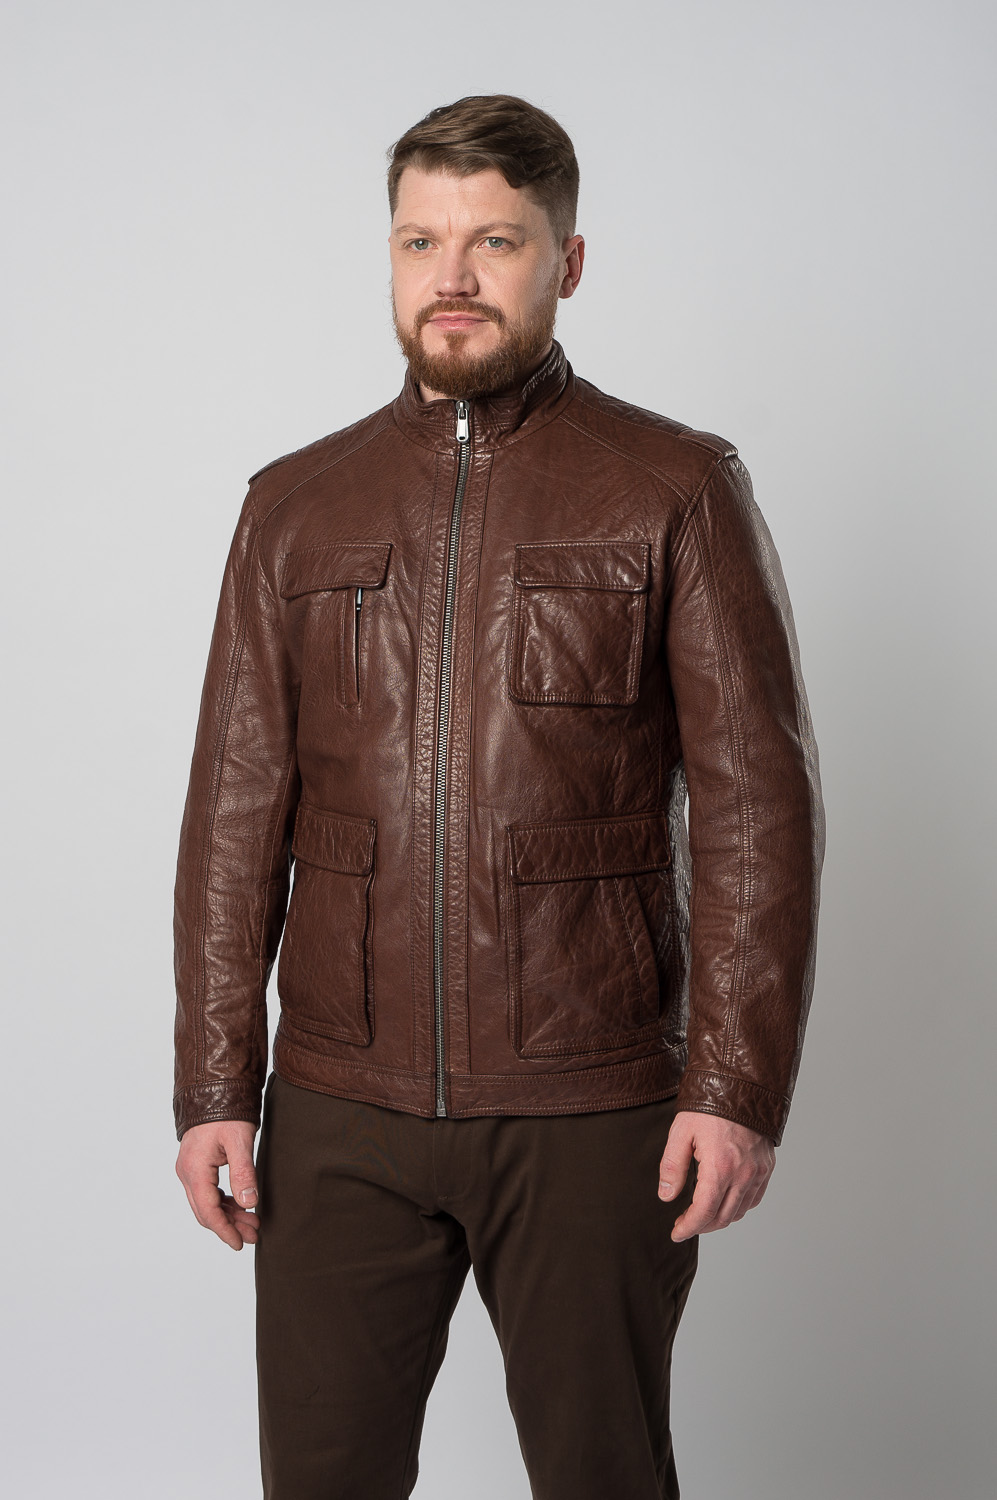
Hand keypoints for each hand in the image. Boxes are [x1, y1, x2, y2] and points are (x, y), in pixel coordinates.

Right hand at [176, 1120, 259, 1250]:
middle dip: (229, 1226)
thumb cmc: (226, 1112)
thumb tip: (249, 1202)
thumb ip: (243, 1172)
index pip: (208, 1211)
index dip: (225, 1231)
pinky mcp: (197, 1164)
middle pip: (205, 1211)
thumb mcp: (239, 1141)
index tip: (240, 1243)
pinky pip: (208, 1191)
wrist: (214, 1088)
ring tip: (253, 1223)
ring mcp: (190, 1169)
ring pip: (207, 1203)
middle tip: (254, 1235)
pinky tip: (241, 1206)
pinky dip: (224, 1202)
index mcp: (194, 1170)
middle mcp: (187, 1172)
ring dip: (228, 1215)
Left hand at [658, 1110, 774, 1241]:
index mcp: (720, 1167)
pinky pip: (754, 1199)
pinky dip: (738, 1207)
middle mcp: (743, 1174)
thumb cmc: (708, 1106)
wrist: (741, 1085)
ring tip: (701, 1214)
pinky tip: (724, 1202)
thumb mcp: (681, 1132)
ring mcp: (758, 1171)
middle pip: (722, 1217)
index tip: (676, 1233)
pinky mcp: (766, 1166)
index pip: (704, 1212)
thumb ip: (672, 1167)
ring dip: (719, 1219)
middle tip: (684, 1224)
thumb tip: (666, 1196)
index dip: (689, 1227)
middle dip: (701, 1226)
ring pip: (739, 1212)